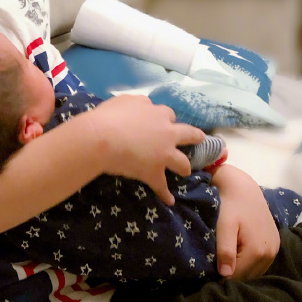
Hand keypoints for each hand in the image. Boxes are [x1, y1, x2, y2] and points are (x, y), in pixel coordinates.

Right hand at [89, 94, 204, 203]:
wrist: (101, 138)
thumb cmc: (108, 117)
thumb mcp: (125, 101)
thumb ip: (138, 103)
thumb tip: (144, 105)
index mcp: (157, 114)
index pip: (168, 114)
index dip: (166, 119)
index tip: (163, 121)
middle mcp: (166, 132)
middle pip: (187, 134)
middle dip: (194, 136)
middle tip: (199, 138)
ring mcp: (163, 154)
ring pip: (182, 162)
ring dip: (184, 167)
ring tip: (186, 171)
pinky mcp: (154, 172)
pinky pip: (162, 186)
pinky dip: (165, 194)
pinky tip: (169, 201)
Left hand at [211, 164, 279, 278]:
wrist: (244, 189)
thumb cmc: (230, 206)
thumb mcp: (224, 226)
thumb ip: (225, 250)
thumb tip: (225, 275)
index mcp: (258, 251)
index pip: (238, 276)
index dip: (222, 277)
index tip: (210, 273)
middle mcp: (270, 253)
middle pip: (248, 276)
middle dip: (233, 274)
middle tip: (217, 267)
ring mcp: (275, 249)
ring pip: (256, 271)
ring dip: (242, 270)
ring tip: (227, 261)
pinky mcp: (275, 244)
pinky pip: (262, 263)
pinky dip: (250, 264)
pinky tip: (238, 256)